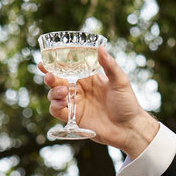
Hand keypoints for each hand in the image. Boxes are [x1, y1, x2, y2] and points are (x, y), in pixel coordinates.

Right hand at [42, 46, 159, 156]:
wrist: (130, 128)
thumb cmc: (128, 104)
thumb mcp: (120, 81)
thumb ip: (110, 65)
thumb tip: (100, 48)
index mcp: (89, 79)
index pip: (68, 69)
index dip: (55, 65)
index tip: (45, 61)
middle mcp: (80, 90)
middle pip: (58, 82)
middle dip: (50, 78)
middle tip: (50, 77)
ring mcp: (77, 105)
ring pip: (55, 96)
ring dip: (53, 92)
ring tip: (63, 93)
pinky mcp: (75, 119)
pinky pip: (58, 112)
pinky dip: (55, 106)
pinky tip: (62, 104)